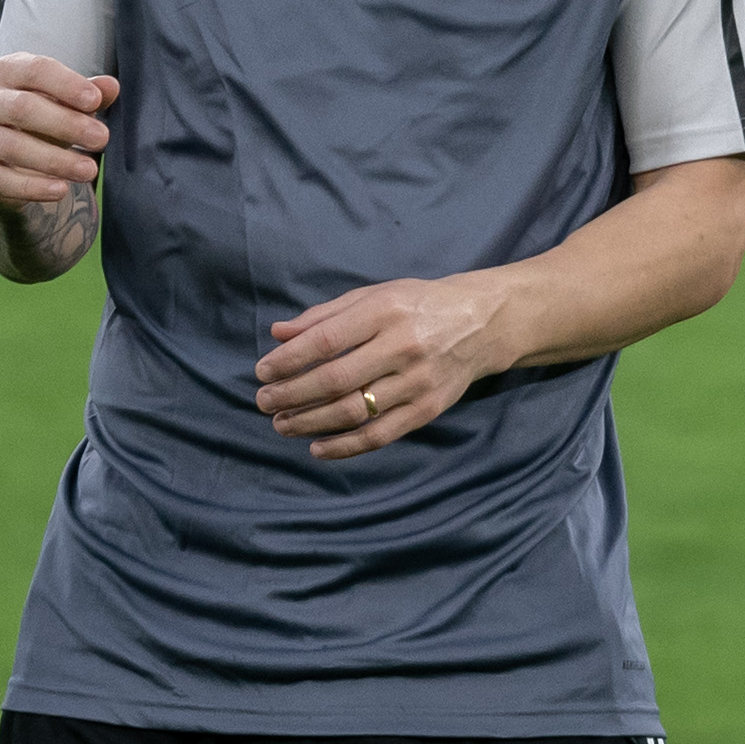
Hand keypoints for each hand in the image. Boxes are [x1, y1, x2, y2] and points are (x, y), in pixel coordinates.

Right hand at [0, 53, 119, 206]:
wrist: (4, 162)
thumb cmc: (40, 121)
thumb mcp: (66, 104)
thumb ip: (88, 95)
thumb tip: (111, 87)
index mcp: (8, 73)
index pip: (34, 70)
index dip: (66, 84)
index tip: (95, 101)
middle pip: (23, 108)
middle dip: (66, 124)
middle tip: (101, 138)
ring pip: (13, 146)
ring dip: (56, 160)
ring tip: (89, 170)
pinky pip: (2, 180)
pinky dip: (34, 187)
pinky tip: (61, 190)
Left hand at [254, 274, 508, 460]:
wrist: (483, 323)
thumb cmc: (416, 305)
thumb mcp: (373, 296)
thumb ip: (324, 316)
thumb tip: (278, 335)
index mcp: (385, 312)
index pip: (326, 341)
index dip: (289, 360)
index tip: (261, 372)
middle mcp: (403, 347)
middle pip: (336, 380)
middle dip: (292, 394)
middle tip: (264, 402)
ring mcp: (418, 382)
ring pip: (355, 411)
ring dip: (311, 423)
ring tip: (282, 424)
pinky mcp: (428, 410)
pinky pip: (380, 435)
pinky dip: (345, 447)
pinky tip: (317, 448)